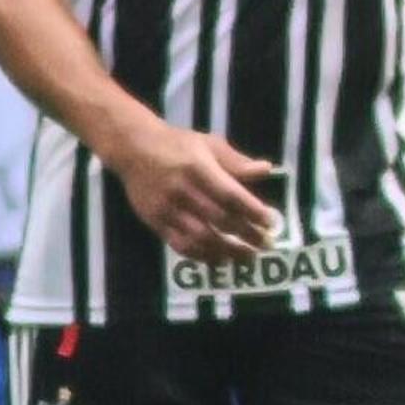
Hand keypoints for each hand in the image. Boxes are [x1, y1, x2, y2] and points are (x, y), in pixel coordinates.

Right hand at [111, 120, 281, 264]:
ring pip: (201, 237)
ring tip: (247, 258)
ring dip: (227, 251)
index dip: (252, 211)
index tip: (271, 223)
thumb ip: (236, 161)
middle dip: (246, 234)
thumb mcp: (209, 144)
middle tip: (266, 244)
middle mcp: (183, 190)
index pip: (230, 195)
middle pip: (219, 219)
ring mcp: (167, 209)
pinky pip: (180, 244)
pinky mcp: (155, 221)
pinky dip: (202, 255)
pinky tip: (219, 260)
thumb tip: (267, 169)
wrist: (133, 148)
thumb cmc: (178, 144)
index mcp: (198, 169)